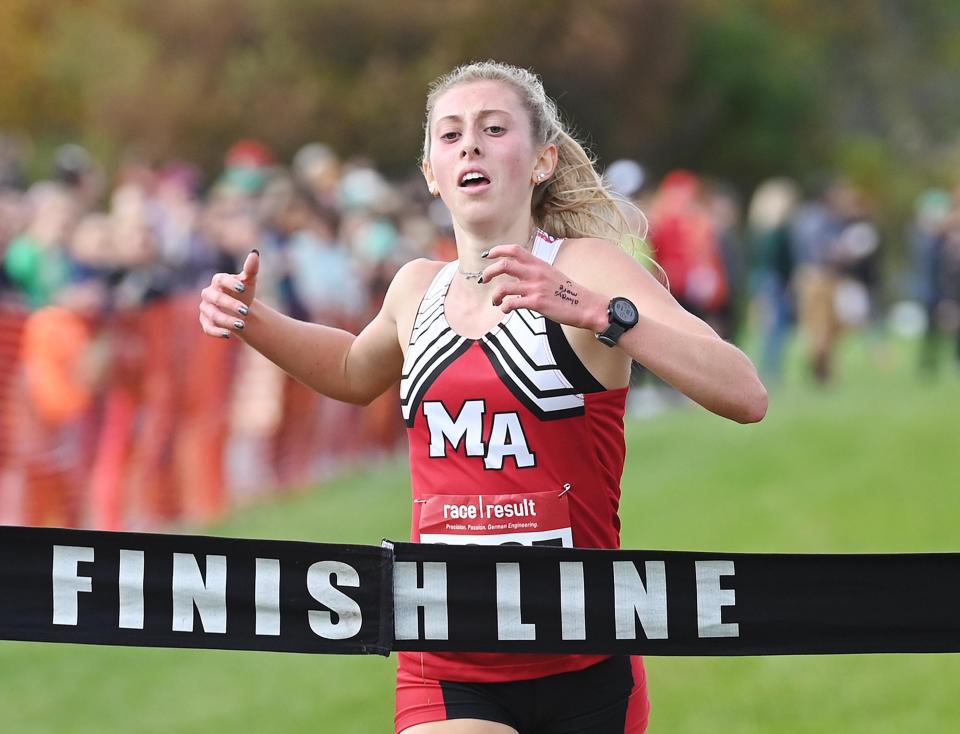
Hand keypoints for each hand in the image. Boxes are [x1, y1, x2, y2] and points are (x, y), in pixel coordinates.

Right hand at [198, 250, 258, 338]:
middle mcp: (209, 294)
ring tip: (242, 325)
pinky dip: (217, 332)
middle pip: (217, 299)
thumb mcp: (249, 281)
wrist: (241, 311)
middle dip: (231, 305)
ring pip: (213, 314)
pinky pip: (208, 328)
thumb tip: (255, 252)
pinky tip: (228, 334)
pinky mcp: (206, 322)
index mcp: (218, 281)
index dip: (231, 284)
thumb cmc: (243, 293)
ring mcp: (206, 309)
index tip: (243, 288)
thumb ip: (251, 269)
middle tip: (246, 311)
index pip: (221, 280)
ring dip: (227, 320)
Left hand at [479, 244, 606, 331]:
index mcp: (539, 263)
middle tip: (483, 280)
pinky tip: (506, 309)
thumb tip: (518, 272)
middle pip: (504, 265)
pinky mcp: (537, 303)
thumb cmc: (567, 292)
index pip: (514, 249)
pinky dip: (505, 307)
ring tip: (495, 301)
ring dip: (495, 295)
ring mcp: (536, 287)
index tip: (487, 256)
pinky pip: (513, 303)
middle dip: (489, 272)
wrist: (585, 305)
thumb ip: (535, 271)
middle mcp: (536, 272)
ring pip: (504, 287)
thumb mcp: (551, 274)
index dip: (497, 250)